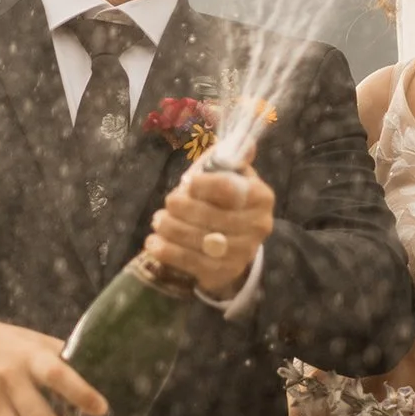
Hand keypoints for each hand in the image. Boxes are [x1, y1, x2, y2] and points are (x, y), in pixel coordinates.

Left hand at [145, 150, 274, 300]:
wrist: (235, 242)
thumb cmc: (227, 200)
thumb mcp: (232, 175)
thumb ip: (232, 157)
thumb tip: (246, 143)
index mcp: (261, 197)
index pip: (228, 188)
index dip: (203, 184)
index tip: (188, 183)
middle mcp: (258, 226)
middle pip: (211, 215)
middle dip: (182, 207)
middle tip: (168, 203)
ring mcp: (242, 253)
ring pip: (198, 240)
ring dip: (171, 228)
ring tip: (158, 221)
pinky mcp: (224, 272)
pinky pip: (191, 262)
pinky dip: (168, 252)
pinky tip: (153, 242)